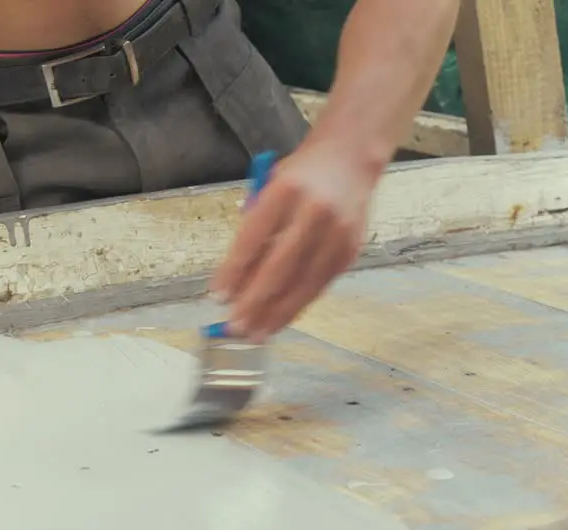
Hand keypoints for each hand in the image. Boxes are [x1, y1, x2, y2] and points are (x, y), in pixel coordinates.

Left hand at [212, 139, 376, 341]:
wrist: (351, 158)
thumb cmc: (301, 175)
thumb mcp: (270, 184)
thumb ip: (255, 224)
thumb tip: (236, 278)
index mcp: (286, 189)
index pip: (253, 236)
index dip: (234, 270)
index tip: (217, 297)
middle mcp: (315, 212)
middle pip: (279, 266)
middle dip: (254, 301)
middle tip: (234, 326)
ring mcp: (338, 233)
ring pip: (304, 283)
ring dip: (277, 313)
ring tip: (256, 334)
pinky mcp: (350, 250)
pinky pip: (321, 284)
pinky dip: (299, 304)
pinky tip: (281, 319)